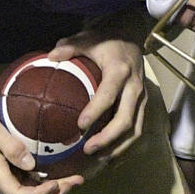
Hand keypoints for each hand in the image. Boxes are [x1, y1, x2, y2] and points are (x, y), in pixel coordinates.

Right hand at [0, 96, 82, 193]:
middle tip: (75, 181)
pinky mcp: (9, 173)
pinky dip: (47, 186)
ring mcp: (5, 179)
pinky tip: (62, 175)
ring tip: (74, 180)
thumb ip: (11, 147)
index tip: (56, 183)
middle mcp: (0, 182)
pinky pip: (29, 187)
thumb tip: (31, 164)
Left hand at [48, 30, 146, 161]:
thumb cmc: (106, 39)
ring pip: (136, 130)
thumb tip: (51, 57)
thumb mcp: (87, 38)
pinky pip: (139, 130)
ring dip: (118, 148)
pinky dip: (126, 146)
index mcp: (120, 71)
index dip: (96, 111)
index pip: (109, 95)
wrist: (131, 34)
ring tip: (99, 159)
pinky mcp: (143, 105)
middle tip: (88, 150)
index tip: (80, 125)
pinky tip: (110, 156)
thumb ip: (70, 47)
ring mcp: (142, 98)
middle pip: (126, 120)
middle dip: (108, 139)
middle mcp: (134, 87)